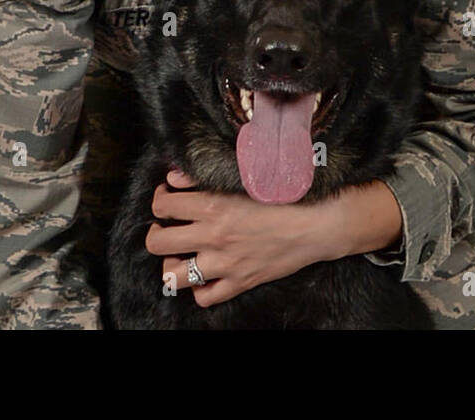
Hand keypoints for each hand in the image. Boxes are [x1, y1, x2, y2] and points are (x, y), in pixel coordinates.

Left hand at [146, 168, 351, 306]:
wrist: (319, 224)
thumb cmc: (287, 195)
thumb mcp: (246, 177)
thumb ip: (205, 177)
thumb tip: (175, 179)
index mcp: (214, 207)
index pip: (164, 205)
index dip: (160, 199)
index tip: (168, 196)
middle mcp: (214, 237)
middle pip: (158, 242)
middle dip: (156, 232)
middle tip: (165, 225)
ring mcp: (225, 264)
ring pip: (173, 276)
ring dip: (170, 264)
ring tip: (179, 253)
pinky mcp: (240, 282)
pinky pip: (205, 297)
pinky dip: (199, 289)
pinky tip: (204, 275)